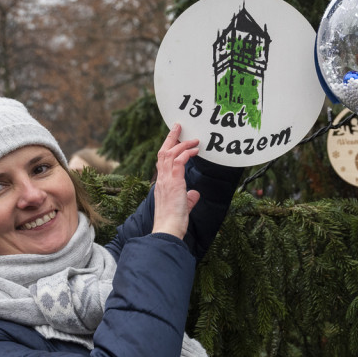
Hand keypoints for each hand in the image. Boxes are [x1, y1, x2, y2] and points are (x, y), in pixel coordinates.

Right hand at [152, 123, 201, 238]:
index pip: (162, 162)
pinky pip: (179, 162)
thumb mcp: (183, 207)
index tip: (174, 140)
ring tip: (194, 139)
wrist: (168, 229)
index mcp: (162, 184)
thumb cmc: (174, 221)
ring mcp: (166, 180)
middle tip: (178, 127)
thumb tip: (194, 194)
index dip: (168, 149)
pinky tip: (195, 151)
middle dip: (171, 138)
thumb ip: (188, 198)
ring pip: (171, 154)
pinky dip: (187, 154)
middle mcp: (162, 180)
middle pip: (163, 152)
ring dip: (183, 144)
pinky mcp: (174, 183)